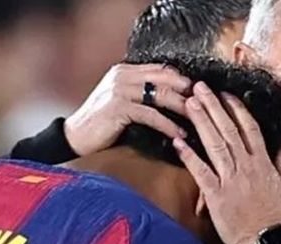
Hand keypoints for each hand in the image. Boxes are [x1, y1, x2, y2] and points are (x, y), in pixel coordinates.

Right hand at [64, 63, 191, 155]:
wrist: (74, 137)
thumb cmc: (100, 124)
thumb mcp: (120, 102)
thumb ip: (139, 94)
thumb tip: (169, 98)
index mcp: (124, 71)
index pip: (161, 69)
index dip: (182, 79)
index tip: (199, 92)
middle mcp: (122, 76)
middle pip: (165, 77)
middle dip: (187, 91)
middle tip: (205, 104)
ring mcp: (120, 90)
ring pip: (161, 95)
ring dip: (182, 108)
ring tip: (197, 120)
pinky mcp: (119, 108)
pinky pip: (151, 115)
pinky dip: (168, 125)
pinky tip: (178, 134)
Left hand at [173, 82, 280, 243]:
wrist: (270, 241)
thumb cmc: (279, 218)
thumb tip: (280, 148)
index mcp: (263, 163)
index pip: (248, 129)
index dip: (236, 110)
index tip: (225, 94)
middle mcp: (246, 166)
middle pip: (228, 130)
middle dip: (213, 106)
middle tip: (199, 87)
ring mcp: (231, 179)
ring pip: (214, 144)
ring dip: (201, 122)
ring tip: (188, 103)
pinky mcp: (217, 195)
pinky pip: (201, 171)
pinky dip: (189, 156)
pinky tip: (177, 142)